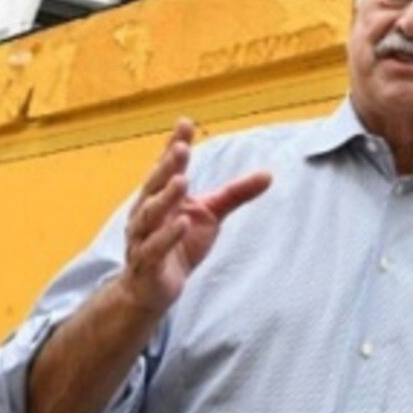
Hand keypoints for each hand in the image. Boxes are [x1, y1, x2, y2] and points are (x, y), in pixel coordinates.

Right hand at [118, 119, 270, 312]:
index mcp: (161, 196)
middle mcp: (147, 212)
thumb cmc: (179, 245)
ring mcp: (142, 238)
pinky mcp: (146, 263)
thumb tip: (269, 174)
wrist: (152, 289)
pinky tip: (182, 223)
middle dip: (168, 166)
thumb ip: (235, 194)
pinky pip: (154, 248)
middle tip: (182, 148)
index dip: (175, 145)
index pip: (168, 167)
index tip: (186, 123)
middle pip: (156, 185)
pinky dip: (168, 236)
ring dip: (166, 197)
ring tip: (181, 181)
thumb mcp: (211, 215)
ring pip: (151, 214)